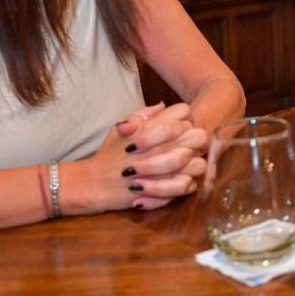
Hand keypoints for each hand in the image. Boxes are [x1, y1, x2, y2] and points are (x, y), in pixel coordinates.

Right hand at [74, 103, 208, 212]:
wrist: (96, 183)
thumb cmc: (110, 154)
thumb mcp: (121, 127)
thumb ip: (143, 114)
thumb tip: (163, 105)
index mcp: (152, 127)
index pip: (184, 112)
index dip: (183, 119)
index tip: (176, 130)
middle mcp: (161, 145)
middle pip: (198, 136)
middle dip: (193, 141)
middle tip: (183, 148)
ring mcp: (164, 169)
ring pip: (198, 163)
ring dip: (192, 165)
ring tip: (181, 168)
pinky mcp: (164, 190)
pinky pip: (189, 185)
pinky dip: (185, 184)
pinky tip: (176, 182)